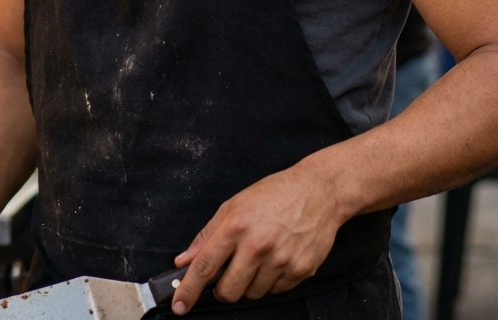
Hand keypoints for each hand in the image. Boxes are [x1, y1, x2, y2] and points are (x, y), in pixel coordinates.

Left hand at [170, 158, 343, 314]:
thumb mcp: (235, 204)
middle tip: (230, 273)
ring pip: (253, 294)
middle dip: (223, 289)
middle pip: (228, 291)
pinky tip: (278, 257)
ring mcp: (281, 260)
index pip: (205, 266)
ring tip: (260, 256)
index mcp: (236, 226)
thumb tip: (184, 260)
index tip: (178, 306)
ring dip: (251, 283)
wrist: (319, 190)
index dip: (188, 290)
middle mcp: (257, 245)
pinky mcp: (300, 270)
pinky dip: (273, 280)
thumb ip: (208, 234)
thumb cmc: (274, 194)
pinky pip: (276, 291)